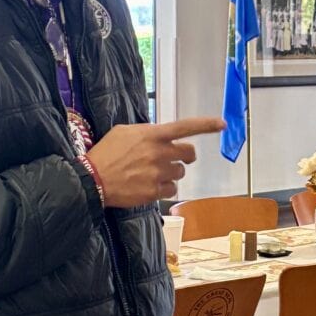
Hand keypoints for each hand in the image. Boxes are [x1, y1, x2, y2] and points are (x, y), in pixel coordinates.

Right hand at [87, 116, 224, 206]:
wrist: (93, 179)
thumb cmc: (106, 153)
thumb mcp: (124, 132)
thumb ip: (146, 132)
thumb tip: (158, 136)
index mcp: (152, 134)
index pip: (185, 127)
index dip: (206, 125)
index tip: (222, 125)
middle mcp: (159, 152)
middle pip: (189, 154)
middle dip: (186, 157)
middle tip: (179, 160)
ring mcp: (158, 173)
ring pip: (180, 173)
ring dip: (172, 173)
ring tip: (153, 174)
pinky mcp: (155, 191)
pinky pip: (172, 190)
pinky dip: (165, 188)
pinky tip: (150, 186)